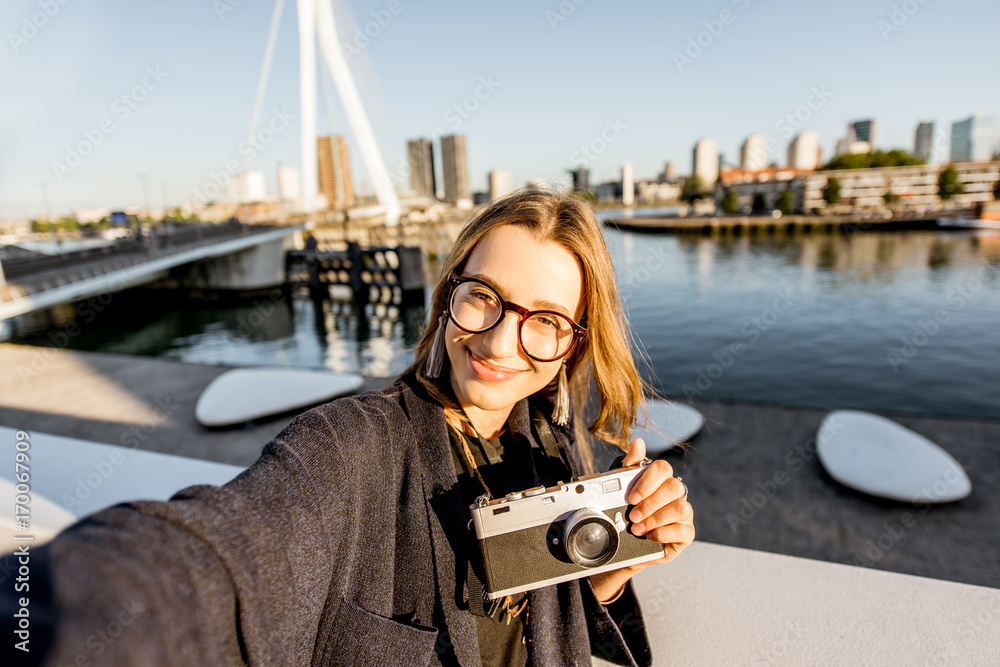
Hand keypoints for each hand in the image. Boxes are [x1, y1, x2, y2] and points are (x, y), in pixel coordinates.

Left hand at [588, 437, 694, 601]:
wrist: (625, 546)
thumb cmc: (626, 513)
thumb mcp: (621, 490)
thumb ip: (629, 466)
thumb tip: (639, 442)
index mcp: (661, 479)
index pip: (663, 468)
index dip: (648, 481)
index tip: (631, 497)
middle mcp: (676, 494)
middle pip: (674, 487)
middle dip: (651, 503)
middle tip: (632, 516)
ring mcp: (684, 513)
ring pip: (681, 508)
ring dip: (656, 519)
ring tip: (637, 529)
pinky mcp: (686, 533)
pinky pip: (684, 530)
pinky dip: (664, 533)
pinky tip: (651, 537)